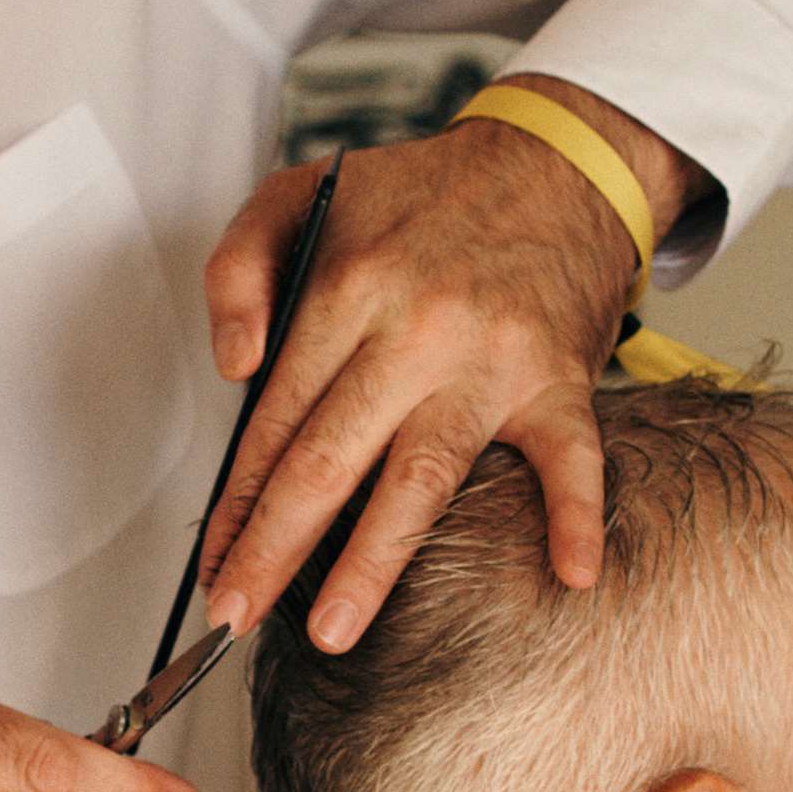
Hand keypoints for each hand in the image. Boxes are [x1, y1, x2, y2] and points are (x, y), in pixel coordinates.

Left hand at [199, 80, 707, 646]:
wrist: (556, 161)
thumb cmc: (424, 194)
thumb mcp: (300, 192)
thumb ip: (236, 267)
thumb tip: (233, 368)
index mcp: (346, 290)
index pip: (274, 420)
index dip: (238, 501)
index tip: (214, 562)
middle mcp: (414, 331)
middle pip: (329, 460)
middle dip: (274, 548)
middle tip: (237, 615)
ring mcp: (490, 361)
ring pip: (421, 476)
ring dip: (376, 561)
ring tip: (335, 630)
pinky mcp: (558, 379)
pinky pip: (573, 457)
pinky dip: (578, 515)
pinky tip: (569, 574)